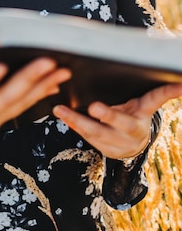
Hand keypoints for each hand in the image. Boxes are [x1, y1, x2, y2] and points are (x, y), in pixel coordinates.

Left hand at [53, 83, 181, 158]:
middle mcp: (135, 130)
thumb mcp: (141, 103)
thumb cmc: (134, 114)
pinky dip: (74, 126)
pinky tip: (62, 117)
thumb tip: (175, 79)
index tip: (180, 85)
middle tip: (94, 106)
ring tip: (61, 110)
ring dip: (77, 121)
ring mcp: (121, 144)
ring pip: (98, 133)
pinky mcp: (107, 151)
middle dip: (107, 115)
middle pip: (121, 123)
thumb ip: (150, 93)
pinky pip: (88, 138)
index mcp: (144, 114)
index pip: (156, 99)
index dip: (168, 91)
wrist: (134, 144)